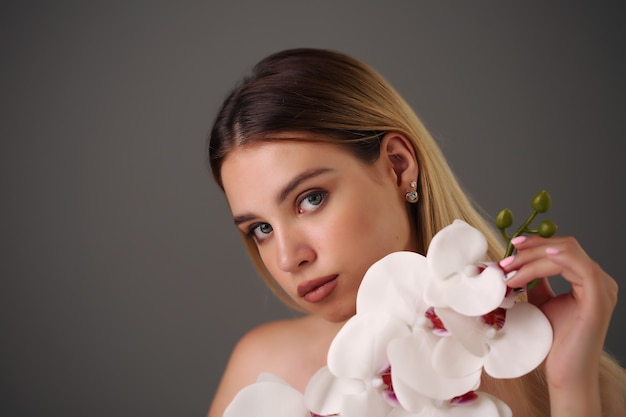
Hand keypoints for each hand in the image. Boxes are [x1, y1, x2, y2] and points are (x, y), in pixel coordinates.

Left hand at [498, 235, 617, 414]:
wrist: (565, 373)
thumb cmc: (553, 342)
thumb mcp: (541, 302)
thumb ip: (536, 281)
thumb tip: (517, 261)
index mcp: (587, 279)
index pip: (561, 248)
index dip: (535, 244)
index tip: (510, 247)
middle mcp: (599, 280)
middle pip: (564, 246)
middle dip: (530, 250)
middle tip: (505, 262)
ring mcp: (602, 288)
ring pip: (566, 253)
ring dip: (533, 257)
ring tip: (510, 270)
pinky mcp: (599, 298)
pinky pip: (579, 266)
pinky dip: (554, 260)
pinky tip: (532, 263)